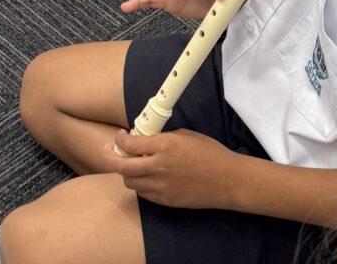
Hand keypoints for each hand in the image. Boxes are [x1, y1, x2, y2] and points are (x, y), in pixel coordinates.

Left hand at [104, 129, 237, 208]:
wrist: (226, 179)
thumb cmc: (209, 152)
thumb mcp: (185, 135)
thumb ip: (162, 138)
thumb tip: (145, 139)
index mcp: (164, 146)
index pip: (130, 145)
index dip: (120, 139)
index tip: (120, 136)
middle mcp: (159, 167)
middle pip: (122, 167)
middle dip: (111, 157)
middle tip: (109, 151)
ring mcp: (161, 187)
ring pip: (130, 182)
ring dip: (126, 172)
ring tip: (129, 164)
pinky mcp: (166, 201)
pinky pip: (144, 193)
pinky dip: (140, 184)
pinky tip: (145, 176)